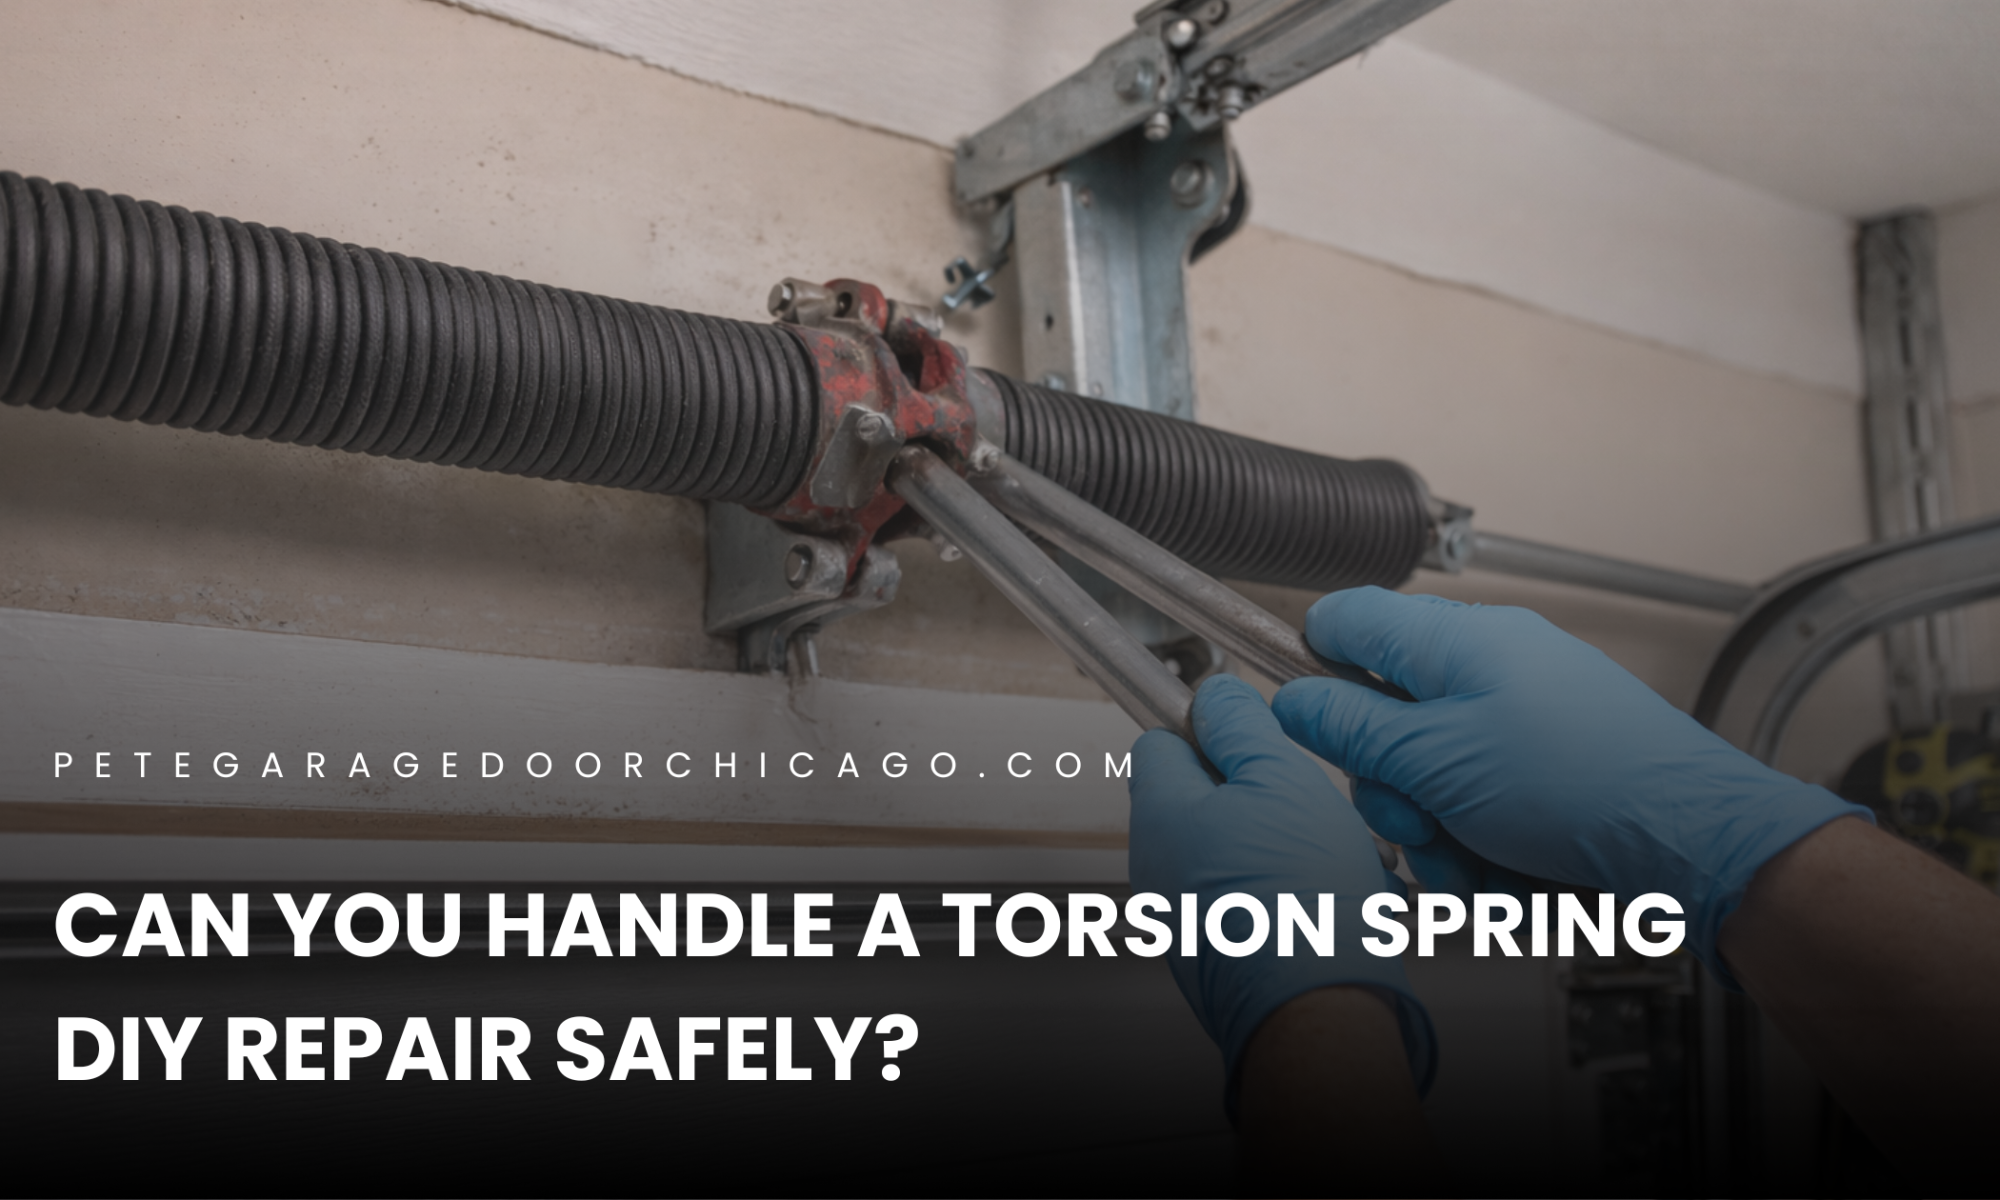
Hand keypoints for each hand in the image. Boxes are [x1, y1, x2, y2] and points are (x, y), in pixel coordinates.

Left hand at [1129, 674, 1436, 1103]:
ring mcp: (1182, 918)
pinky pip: (1250, 903)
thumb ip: (1243, 728)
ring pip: (1236, 852)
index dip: (1213, 731)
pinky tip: (1335, 902)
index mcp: (1161, 814)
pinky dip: (1288, 895)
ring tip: (1336, 859)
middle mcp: (1157, 868)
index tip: (1254, 737)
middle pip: (1203, 800)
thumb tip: (1215, 696)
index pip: (1161, 741)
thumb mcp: (1281, 779)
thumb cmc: (1302, 901)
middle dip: (1260, 793)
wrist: (1320, 1011)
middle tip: (1309, 803)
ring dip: (1285, 845)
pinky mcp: (1215, 958)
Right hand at [1271, 587, 1868, 976]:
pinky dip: (1482, 844)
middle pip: (1385, 714)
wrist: (1693, 842)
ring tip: (1472, 863)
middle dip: (1388, 785)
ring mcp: (1524, 716)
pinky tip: (1507, 875)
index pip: (1350, 620)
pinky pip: (1482, 800)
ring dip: (1435, 830)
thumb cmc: (1583, 788)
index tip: (1305, 723)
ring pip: (1432, 771)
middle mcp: (1492, 667)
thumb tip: (1295, 699)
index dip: (1312, 665)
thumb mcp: (1434, 760)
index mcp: (1458, 641)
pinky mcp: (1551, 767)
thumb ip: (1351, 727)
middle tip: (1414, 824)